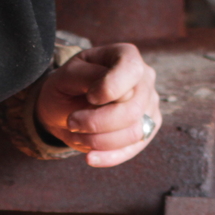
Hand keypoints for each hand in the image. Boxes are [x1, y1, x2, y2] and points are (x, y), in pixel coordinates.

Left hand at [35, 43, 159, 167]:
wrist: (65, 107)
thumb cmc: (67, 87)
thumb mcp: (66, 76)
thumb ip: (86, 77)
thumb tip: (109, 92)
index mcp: (126, 56)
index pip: (130, 71)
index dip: (109, 89)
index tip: (88, 96)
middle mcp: (145, 79)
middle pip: (132, 109)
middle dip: (96, 122)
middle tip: (71, 122)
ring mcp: (149, 106)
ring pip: (134, 133)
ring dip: (98, 140)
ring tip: (77, 134)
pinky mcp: (147, 130)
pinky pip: (133, 150)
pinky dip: (108, 157)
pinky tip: (89, 158)